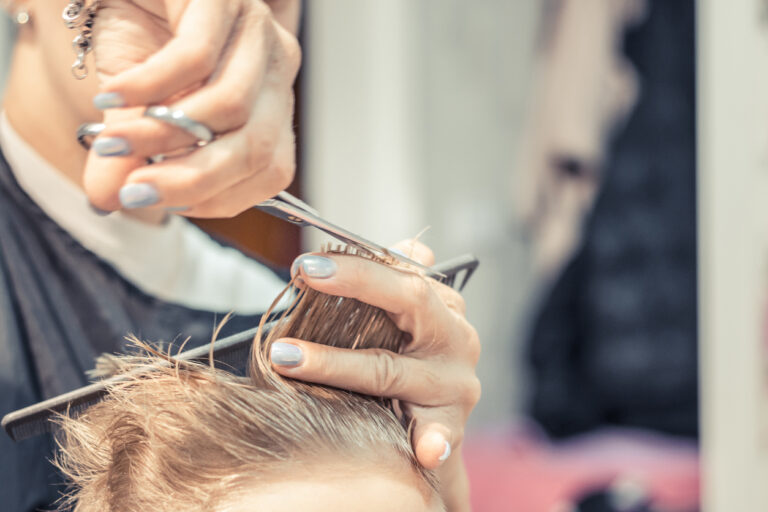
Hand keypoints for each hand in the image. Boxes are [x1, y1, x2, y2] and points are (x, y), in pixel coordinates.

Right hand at [85, 0, 300, 216]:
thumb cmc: (143, 35)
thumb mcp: (136, 107)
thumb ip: (133, 154)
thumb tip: (109, 200)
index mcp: (270, 103)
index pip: (272, 170)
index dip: (219, 197)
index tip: (159, 201)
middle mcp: (275, 67)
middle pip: (257, 149)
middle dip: (191, 182)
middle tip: (136, 193)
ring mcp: (256, 28)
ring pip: (229, 107)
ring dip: (162, 136)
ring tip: (114, 142)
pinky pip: (194, 58)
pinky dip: (148, 87)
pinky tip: (113, 96)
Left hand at [271, 240, 480, 510]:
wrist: (438, 437)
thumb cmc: (409, 371)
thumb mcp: (403, 324)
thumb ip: (385, 285)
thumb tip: (353, 247)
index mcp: (443, 306)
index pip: (403, 270)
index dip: (356, 264)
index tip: (307, 264)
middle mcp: (455, 337)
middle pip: (411, 299)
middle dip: (357, 282)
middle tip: (303, 275)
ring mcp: (455, 384)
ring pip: (391, 368)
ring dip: (335, 364)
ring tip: (286, 357)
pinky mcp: (452, 427)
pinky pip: (440, 434)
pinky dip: (434, 441)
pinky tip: (423, 451)